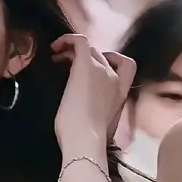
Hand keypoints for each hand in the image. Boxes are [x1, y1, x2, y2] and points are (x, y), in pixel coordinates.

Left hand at [52, 35, 135, 158]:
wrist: (86, 141)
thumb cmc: (89, 141)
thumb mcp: (103, 125)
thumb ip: (102, 112)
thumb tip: (93, 113)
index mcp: (121, 94)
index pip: (126, 66)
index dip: (111, 60)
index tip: (96, 67)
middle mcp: (115, 78)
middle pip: (102, 56)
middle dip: (84, 58)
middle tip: (65, 64)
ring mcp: (102, 70)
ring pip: (90, 49)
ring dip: (73, 51)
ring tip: (57, 58)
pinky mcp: (85, 66)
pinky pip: (80, 41)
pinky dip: (67, 39)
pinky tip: (55, 46)